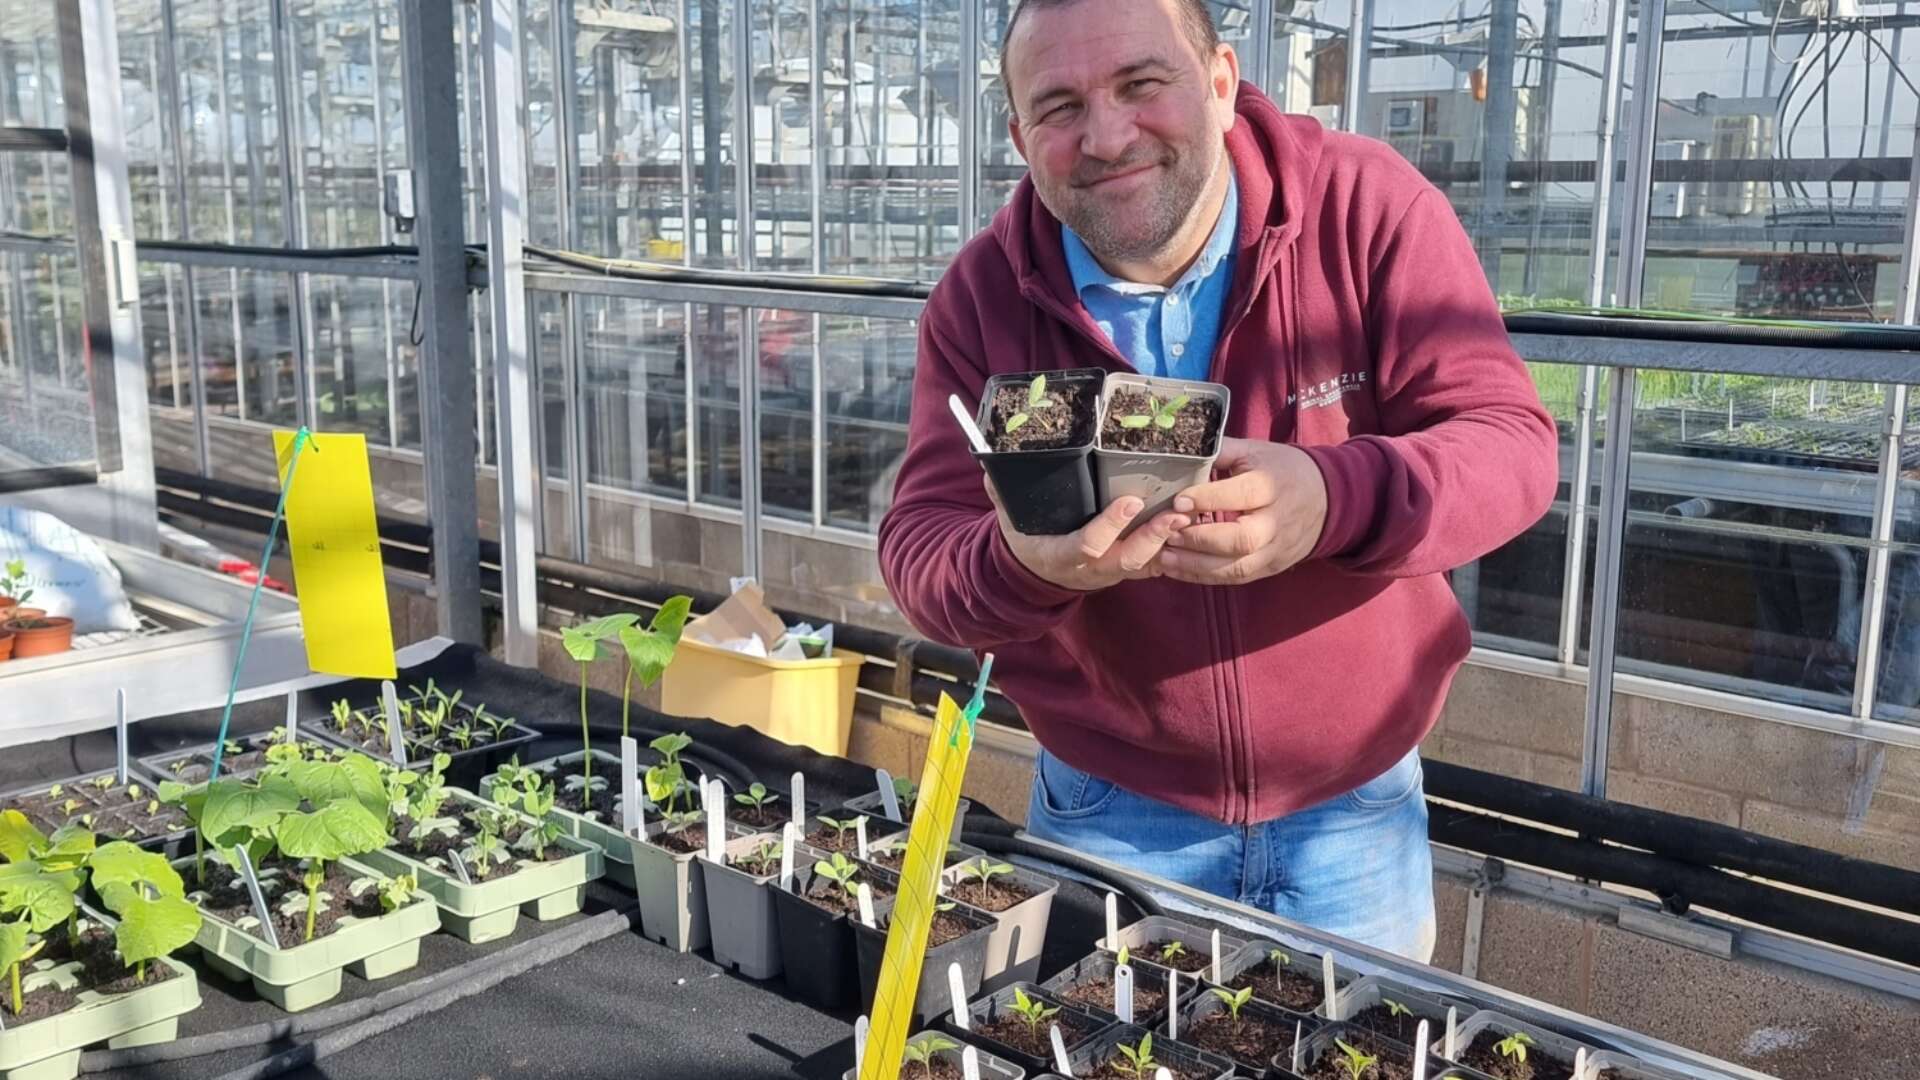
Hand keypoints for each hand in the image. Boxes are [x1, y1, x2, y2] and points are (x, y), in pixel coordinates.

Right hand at [988, 484, 1189, 591]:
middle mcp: (1089, 569)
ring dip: (1167, 541)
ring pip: (1143, 564)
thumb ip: (1002, 493)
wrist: (1031, 574)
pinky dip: (1170, 549)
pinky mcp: (1122, 571)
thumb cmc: (1025, 539)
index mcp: (1061, 555)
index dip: (1110, 526)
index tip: (1131, 501)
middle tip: (1176, 512)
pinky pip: (1150, 566)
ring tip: (1188, 515)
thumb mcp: (1009, 519)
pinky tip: (1188, 528)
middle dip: (1152, 536)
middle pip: (1126, 559)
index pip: (1088, 545)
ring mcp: (1108, 573)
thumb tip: (992, 465)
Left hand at [1159, 438, 1327, 584]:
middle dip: (1199, 539)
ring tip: (1164, 557)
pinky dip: (1204, 577)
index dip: (1208, 499)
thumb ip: (1220, 452)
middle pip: (1241, 539)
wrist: (1327, 499)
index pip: (1241, 494)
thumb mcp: (1255, 451)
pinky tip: (1178, 569)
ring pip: (1238, 567)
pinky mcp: (1271, 567)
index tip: (1177, 500)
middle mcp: (1277, 522)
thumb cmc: (1282, 470)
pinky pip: (1237, 578)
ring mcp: (1276, 549)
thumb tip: (1182, 450)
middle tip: (1167, 533)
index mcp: (1273, 485)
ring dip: (1196, 565)